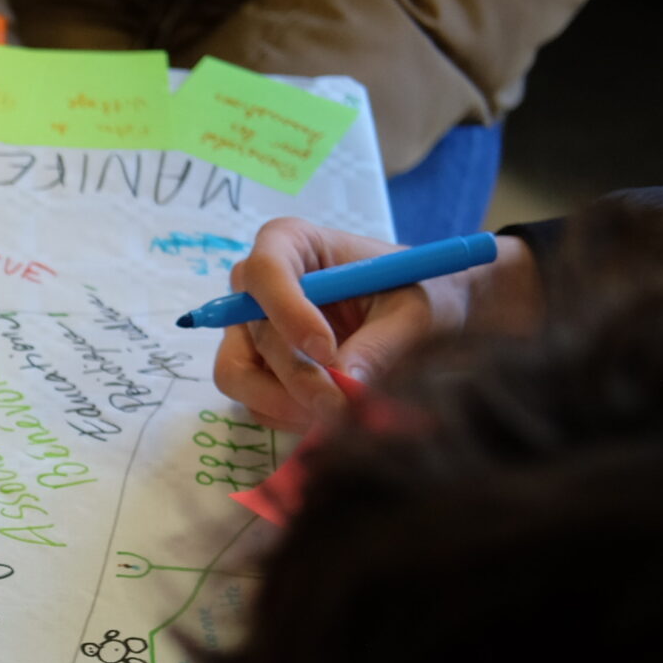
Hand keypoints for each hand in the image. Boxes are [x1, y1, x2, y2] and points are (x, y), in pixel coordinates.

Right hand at [213, 220, 540, 431]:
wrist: (424, 321)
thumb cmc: (419, 295)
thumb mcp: (413, 312)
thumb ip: (380, 344)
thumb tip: (346, 386)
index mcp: (290, 245)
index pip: (265, 272)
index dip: (288, 312)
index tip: (326, 351)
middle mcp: (256, 290)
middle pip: (254, 333)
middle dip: (298, 375)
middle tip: (343, 406)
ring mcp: (250, 334)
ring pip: (239, 375)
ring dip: (287, 403)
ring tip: (342, 415)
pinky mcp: (255, 372)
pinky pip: (253, 403)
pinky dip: (290, 418)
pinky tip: (333, 415)